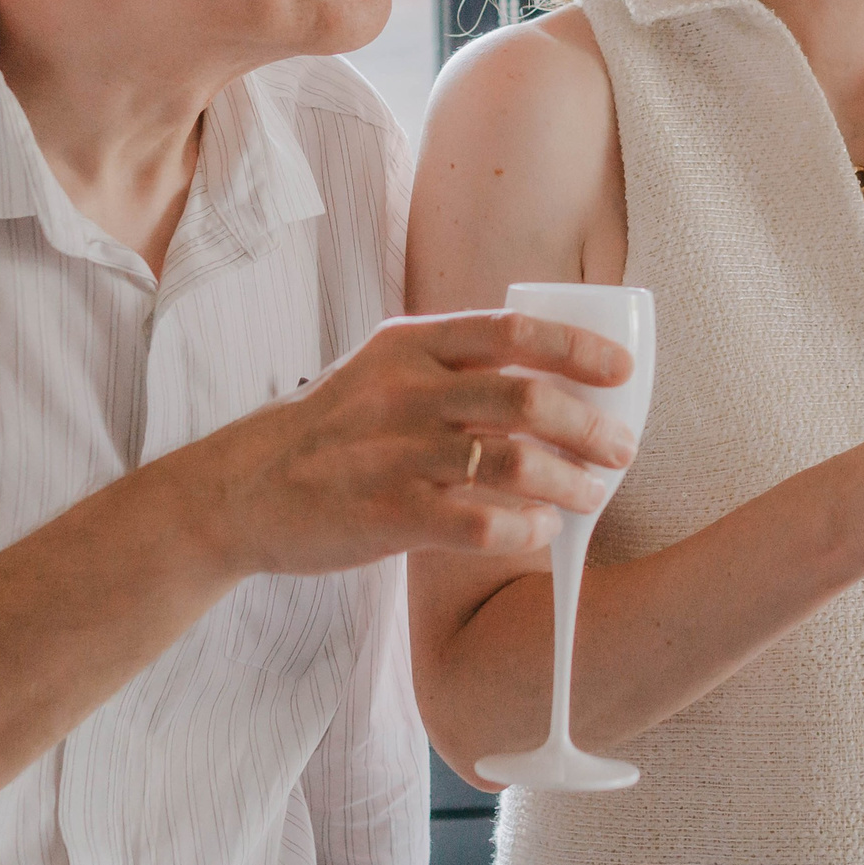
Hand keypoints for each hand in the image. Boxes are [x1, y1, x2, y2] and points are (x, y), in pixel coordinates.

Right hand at [181, 310, 638, 576]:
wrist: (242, 489)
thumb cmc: (330, 432)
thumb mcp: (381, 374)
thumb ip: (450, 370)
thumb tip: (551, 382)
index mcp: (410, 344)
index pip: (511, 332)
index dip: (576, 349)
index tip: (620, 370)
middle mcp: (406, 391)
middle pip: (527, 400)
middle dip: (591, 427)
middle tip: (621, 450)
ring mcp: (395, 453)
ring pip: (514, 462)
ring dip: (571, 482)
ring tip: (592, 497)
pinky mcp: (388, 514)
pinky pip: (480, 522)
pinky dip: (525, 528)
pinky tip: (540, 532)